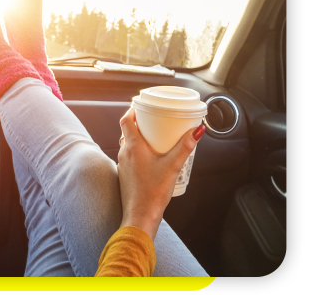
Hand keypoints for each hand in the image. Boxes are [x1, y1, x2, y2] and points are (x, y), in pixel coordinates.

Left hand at [117, 107, 204, 240]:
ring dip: (138, 136)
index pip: (125, 120)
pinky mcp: (125, 173)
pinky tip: (151, 156)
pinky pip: (129, 155)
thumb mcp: (173, 166)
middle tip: (153, 119)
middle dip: (138, 122)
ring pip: (128, 143)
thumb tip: (197, 131)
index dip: (132, 110)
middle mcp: (124, 153)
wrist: (140, 214)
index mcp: (133, 147)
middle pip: (127, 130)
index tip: (142, 105)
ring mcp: (123, 164)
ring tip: (154, 136)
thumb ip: (185, 147)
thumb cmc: (153, 192)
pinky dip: (137, 150)